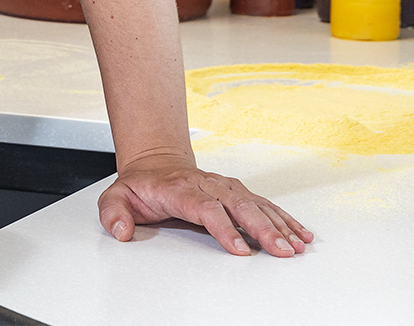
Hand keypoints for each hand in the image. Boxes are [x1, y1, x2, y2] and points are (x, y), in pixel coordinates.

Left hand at [98, 153, 311, 256]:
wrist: (155, 162)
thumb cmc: (140, 185)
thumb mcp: (115, 197)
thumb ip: (113, 213)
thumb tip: (120, 231)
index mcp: (180, 189)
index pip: (206, 208)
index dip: (224, 228)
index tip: (240, 249)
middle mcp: (207, 185)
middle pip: (239, 206)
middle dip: (263, 229)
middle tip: (281, 251)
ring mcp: (225, 187)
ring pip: (256, 205)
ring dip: (278, 225)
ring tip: (296, 246)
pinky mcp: (237, 192)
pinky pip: (264, 204)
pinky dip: (284, 218)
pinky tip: (300, 233)